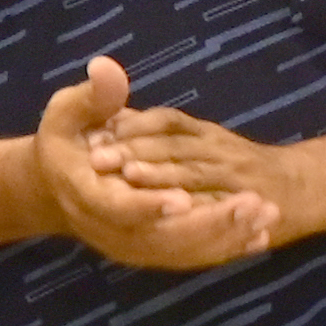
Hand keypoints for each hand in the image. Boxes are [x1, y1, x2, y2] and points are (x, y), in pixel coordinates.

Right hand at [29, 57, 278, 272]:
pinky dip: (226, 249)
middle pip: (160, 237)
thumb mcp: (68, 113)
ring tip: (266, 215)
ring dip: (226, 237)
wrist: (59, 185)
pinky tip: (261, 239)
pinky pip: (191, 256)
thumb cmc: (67, 140)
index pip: (117, 208)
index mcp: (86, 195)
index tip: (183, 199)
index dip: (149, 206)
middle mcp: (109, 228)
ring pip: (181, 251)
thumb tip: (106, 69)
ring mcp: (131, 245)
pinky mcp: (152, 250)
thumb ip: (91, 96)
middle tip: (251, 204)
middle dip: (208, 223)